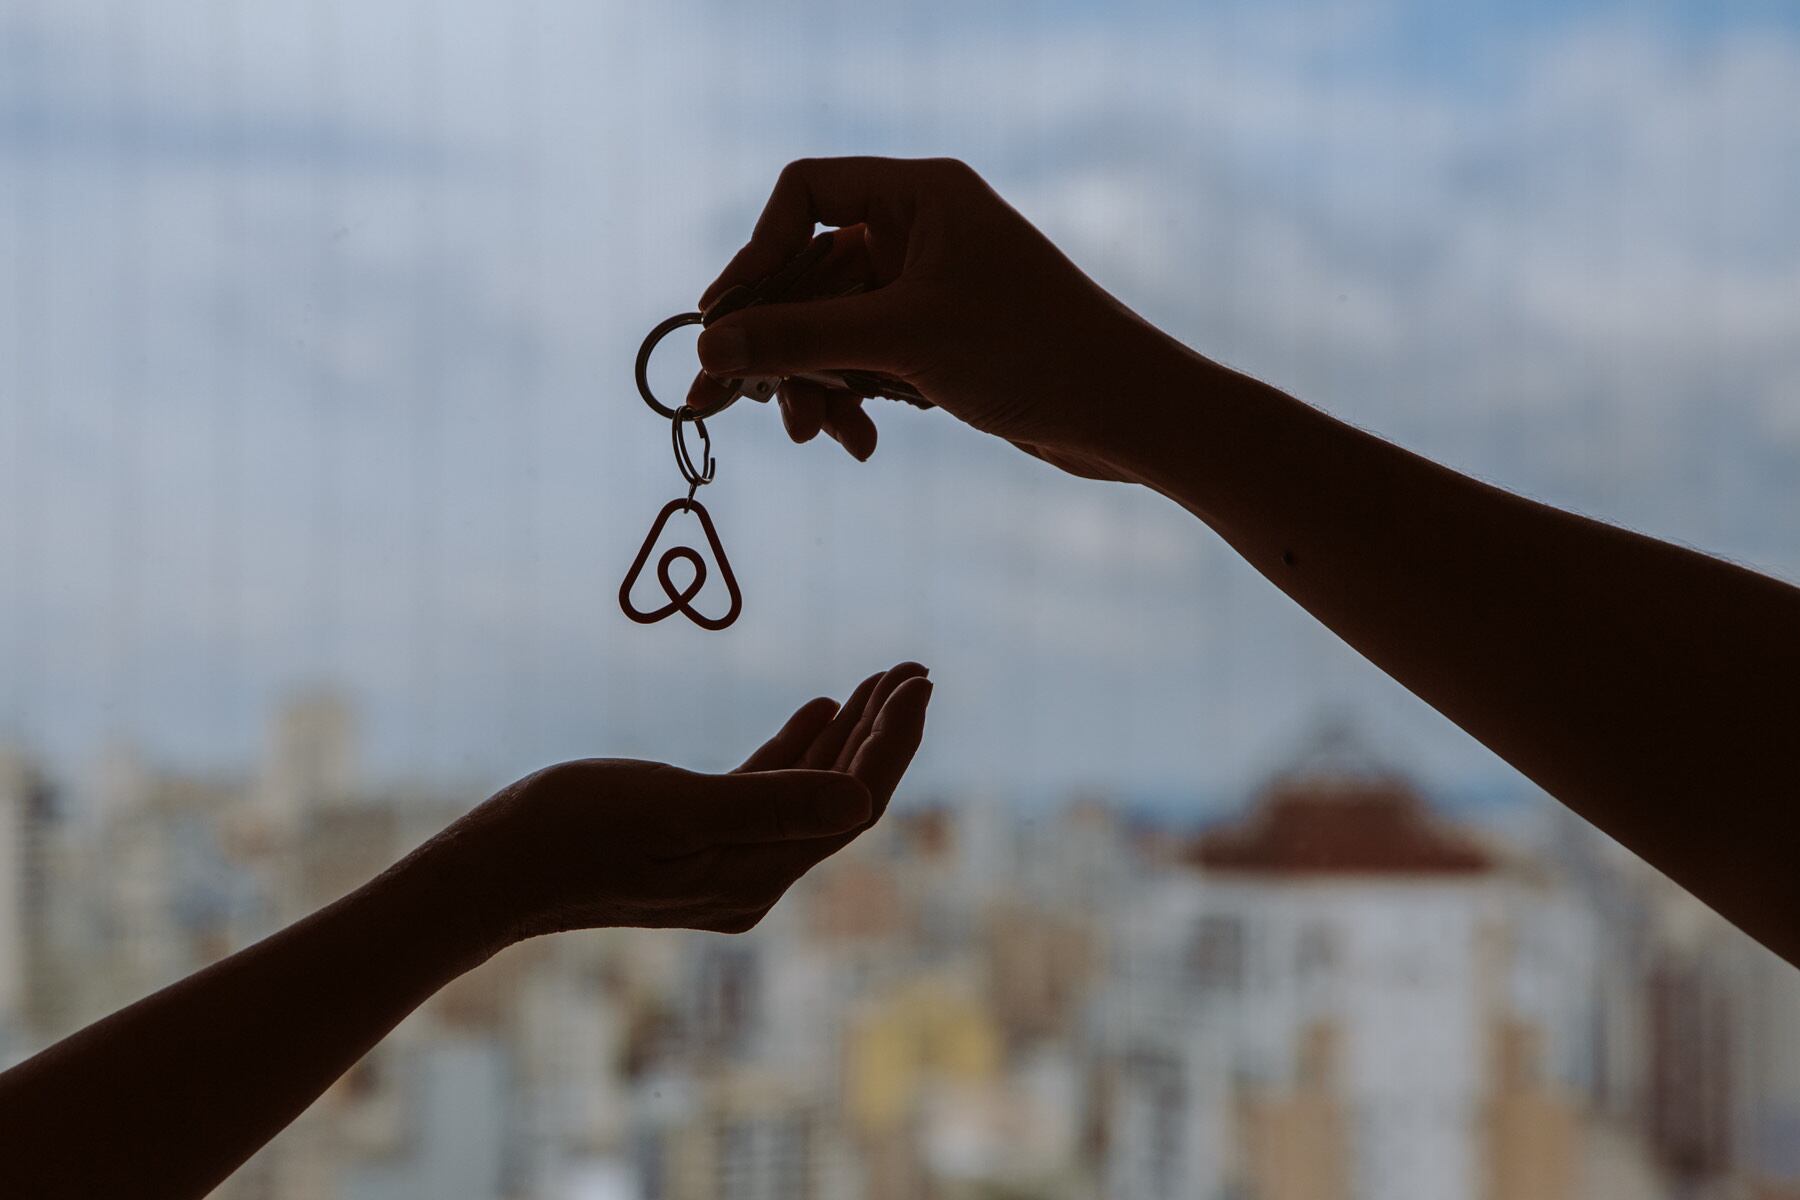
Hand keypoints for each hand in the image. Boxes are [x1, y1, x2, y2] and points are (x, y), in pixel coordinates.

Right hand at [438, 662, 931, 943]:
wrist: (489, 871)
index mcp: (757, 874)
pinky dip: (796, 750)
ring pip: (806, 792)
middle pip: (841, 797)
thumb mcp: (677, 808)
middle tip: (913, 668)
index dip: (892, 741)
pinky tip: (817, 708)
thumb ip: (773, 803)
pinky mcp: (693, 844)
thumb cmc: (572, 832)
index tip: (918, 679)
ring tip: (878, 680)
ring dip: (845, 735)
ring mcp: (724, 863)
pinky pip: (766, 793)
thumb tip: (865, 801)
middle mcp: (752, 877)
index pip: (853, 804)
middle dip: (880, 732)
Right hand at [687, 157, 1175, 479]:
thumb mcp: (902, 343)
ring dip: (813, 384)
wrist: (1129, 414)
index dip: (756, 254)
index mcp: (921, 197)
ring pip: (833, 330)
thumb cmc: (1032, 352)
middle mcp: (922, 233)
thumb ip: (799, 340)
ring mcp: (931, 291)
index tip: (722, 321)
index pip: (804, 195)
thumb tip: (706, 349)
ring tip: (812, 436)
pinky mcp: (941, 344)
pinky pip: (867, 363)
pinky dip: (854, 401)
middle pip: (808, 275)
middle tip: (721, 404)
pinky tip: (859, 445)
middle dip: (776, 344)